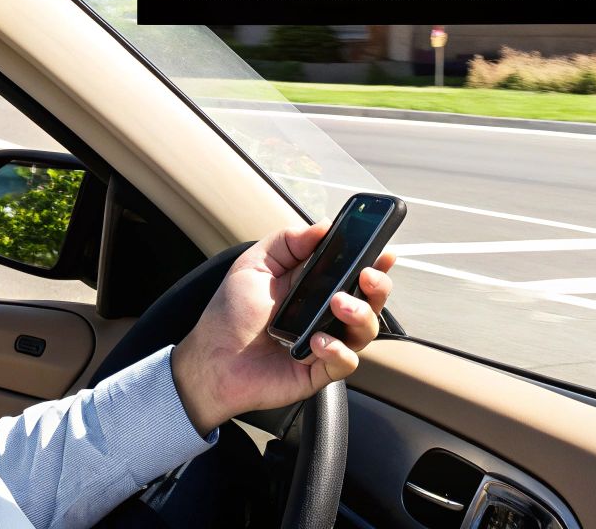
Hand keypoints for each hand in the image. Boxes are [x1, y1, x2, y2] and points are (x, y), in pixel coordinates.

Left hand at [169, 223, 395, 433]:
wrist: (210, 361)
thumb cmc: (230, 315)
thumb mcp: (254, 265)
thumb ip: (288, 241)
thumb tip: (323, 225)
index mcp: (315, 287)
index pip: (354, 272)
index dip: (375, 262)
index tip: (385, 252)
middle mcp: (325, 314)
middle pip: (371, 301)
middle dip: (378, 287)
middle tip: (366, 277)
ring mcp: (326, 343)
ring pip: (366, 331)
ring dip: (360, 315)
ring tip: (338, 305)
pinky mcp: (319, 371)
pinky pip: (346, 362)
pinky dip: (338, 350)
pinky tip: (316, 343)